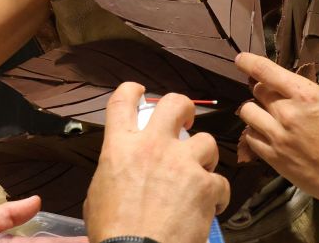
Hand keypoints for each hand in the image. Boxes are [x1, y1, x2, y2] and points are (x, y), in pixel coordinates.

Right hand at [84, 83, 229, 242]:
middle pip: (176, 103)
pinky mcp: (206, 185)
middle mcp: (153, 146)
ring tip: (200, 176)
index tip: (141, 92)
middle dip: (185, 109)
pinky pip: (220, 182)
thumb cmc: (114, 232)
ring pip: (207, 141)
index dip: (133, 90)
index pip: (123, 101)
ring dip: (205, 158)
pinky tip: (209, 207)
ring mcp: (183, 163)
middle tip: (187, 122)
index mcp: (121, 147)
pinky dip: (217, 195)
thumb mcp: (98, 195)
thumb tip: (122, 170)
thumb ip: (113, 171)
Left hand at [235, 53, 318, 206]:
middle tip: (271, 96)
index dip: (249, 62)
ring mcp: (277, 136)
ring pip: (247, 113)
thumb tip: (303, 94)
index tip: (241, 60)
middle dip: (262, 90)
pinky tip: (265, 135)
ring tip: (266, 116)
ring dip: (255, 110)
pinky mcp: (273, 158)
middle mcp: (287, 112)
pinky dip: (255, 133)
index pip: (267, 72)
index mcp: (307, 95)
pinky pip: (250, 138)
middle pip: (257, 91)